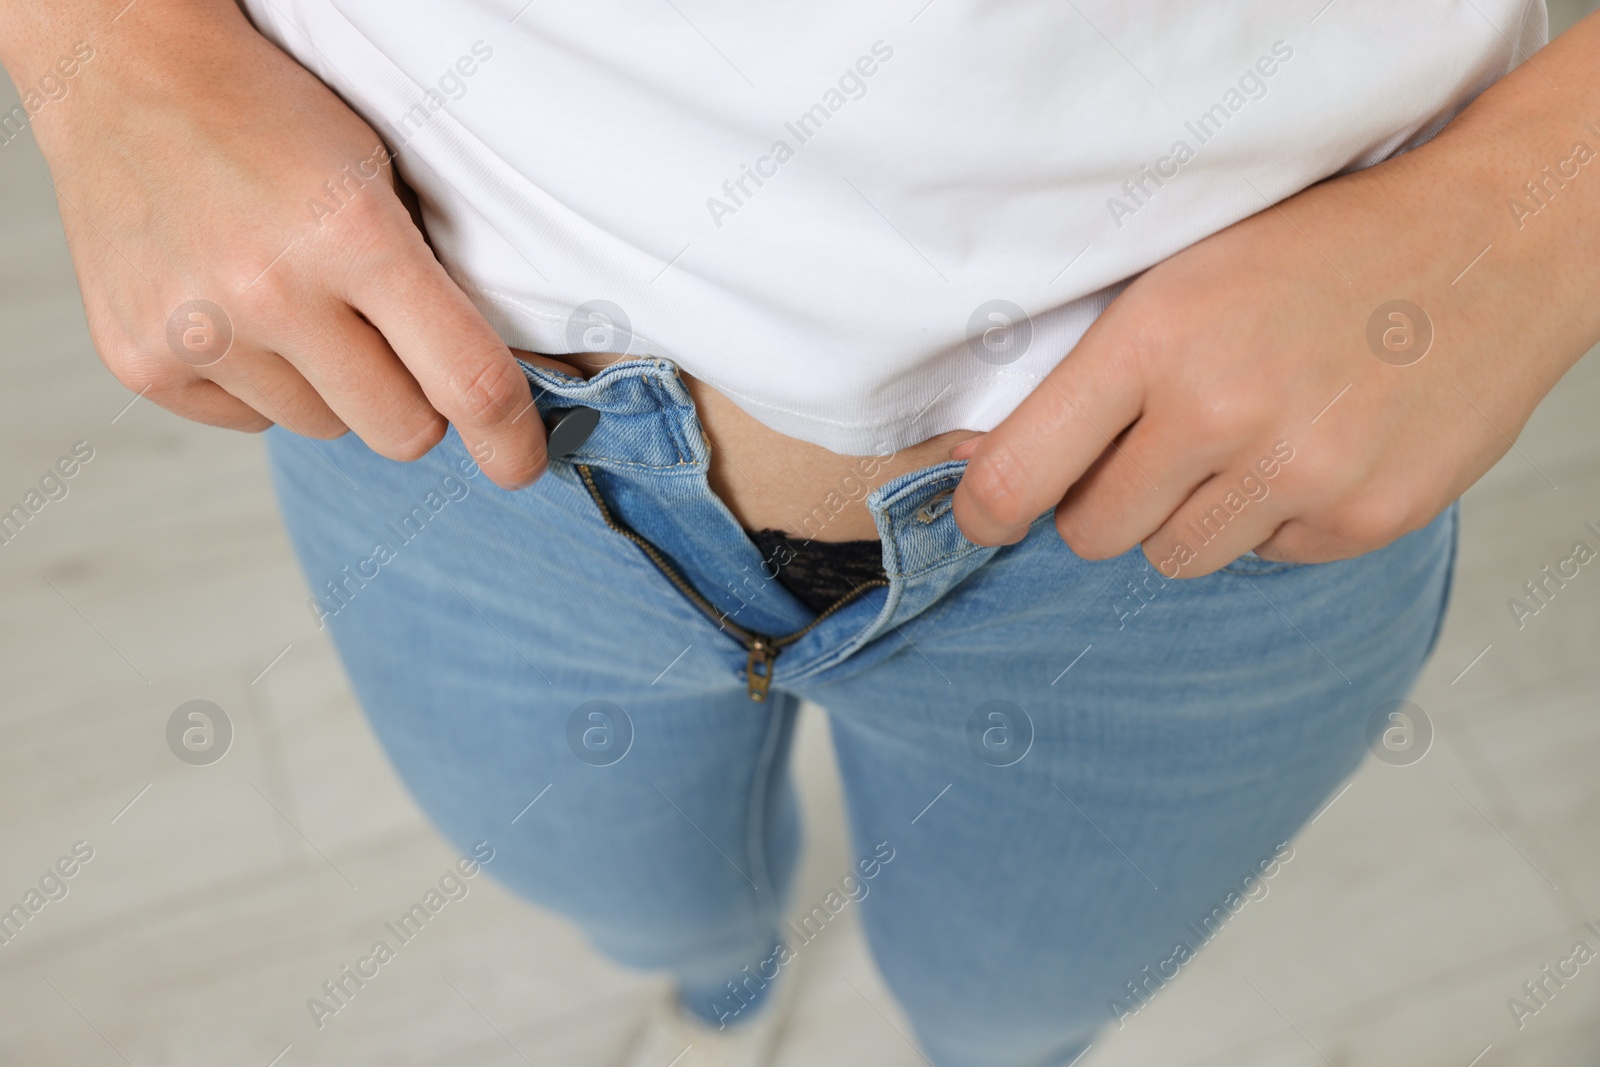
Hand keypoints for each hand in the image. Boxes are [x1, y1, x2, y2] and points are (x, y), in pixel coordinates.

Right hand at [14, 0, 547, 487]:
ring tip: (290, 296)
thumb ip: (436, 284)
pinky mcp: (141, 361)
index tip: (521, 464)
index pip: (466, 380)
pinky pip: (253, 423)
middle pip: (401, 431)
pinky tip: (234, 309)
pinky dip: (261, 384)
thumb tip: (494, 395)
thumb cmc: (272, 121)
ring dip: (331, 385)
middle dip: (415, 401)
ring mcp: (197, 334)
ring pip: (326, 428)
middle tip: (388, 338)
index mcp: (352, 234)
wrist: (122, 71)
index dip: (509, 439)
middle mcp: (270, 293)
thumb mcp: (379, 178)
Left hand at [950, 52, 1599, 575]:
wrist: (1489, 244)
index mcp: (1156, 339)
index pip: (1022, 470)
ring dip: (1189, 517)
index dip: (986, 509)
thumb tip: (992, 466)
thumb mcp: (1183, 277)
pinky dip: (1274, 521)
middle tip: (1148, 453)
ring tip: (1243, 443)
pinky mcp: (1365, 519)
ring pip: (1177, 557)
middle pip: (1095, 534)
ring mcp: (1299, 474)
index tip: (983, 518)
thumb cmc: (1317, 253)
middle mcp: (1221, 413)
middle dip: (1103, 504)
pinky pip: (1267, 557)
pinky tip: (1313, 451)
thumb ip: (1093, 374)